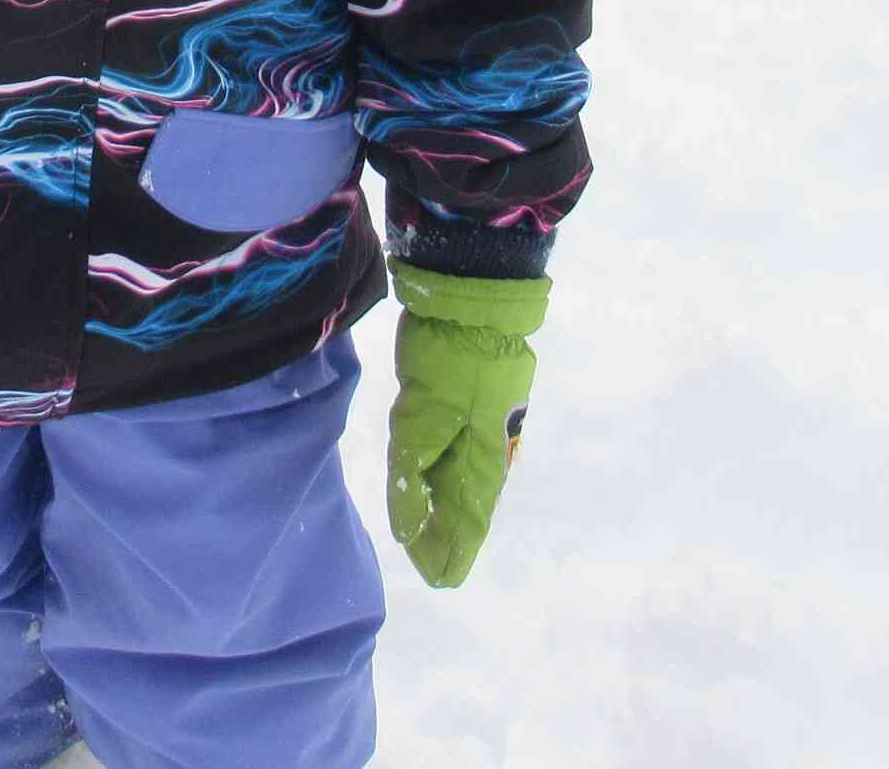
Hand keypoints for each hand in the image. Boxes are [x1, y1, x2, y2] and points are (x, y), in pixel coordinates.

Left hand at [384, 262, 548, 589]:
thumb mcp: (420, 422)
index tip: (439, 581)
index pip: (469, 525)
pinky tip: (428, 483)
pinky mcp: (463, 406)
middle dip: (444, 538)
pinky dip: (439, 477)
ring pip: (457, 481)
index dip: (451, 554)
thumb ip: (411, 478)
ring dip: (441, 510)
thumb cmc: (449, 364)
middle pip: (464, 508)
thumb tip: (405, 532)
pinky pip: (452, 454)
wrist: (470, 305)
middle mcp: (483, 452)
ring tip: (424, 535)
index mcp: (481, 463)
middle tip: (427, 565)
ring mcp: (476, 428)